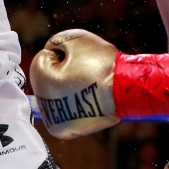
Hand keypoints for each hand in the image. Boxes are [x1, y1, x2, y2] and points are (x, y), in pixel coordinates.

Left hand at [31, 30, 168, 139]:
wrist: (126, 90)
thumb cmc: (101, 64)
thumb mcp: (75, 38)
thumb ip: (55, 41)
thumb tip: (49, 54)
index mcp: (42, 79)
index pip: (44, 58)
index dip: (63, 54)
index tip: (79, 60)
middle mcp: (42, 103)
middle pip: (45, 78)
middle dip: (60, 71)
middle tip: (84, 73)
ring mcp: (52, 119)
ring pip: (52, 94)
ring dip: (64, 87)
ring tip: (86, 87)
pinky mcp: (63, 130)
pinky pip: (60, 109)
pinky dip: (69, 103)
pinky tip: (85, 99)